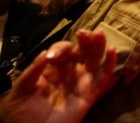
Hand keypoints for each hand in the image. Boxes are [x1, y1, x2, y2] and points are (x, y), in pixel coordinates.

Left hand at [1, 29, 115, 122]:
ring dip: (98, 44)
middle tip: (85, 33)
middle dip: (84, 39)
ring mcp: (81, 80)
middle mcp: (69, 71)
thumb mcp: (19, 92)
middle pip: (81, 50)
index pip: (61, 51)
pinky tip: (112, 49)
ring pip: (94, 58)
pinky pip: (104, 75)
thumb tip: (46, 53)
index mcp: (51, 69)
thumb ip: (31, 73)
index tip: (53, 57)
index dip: (60, 48)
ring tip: (99, 34)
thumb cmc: (23, 115)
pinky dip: (111, 61)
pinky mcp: (91, 91)